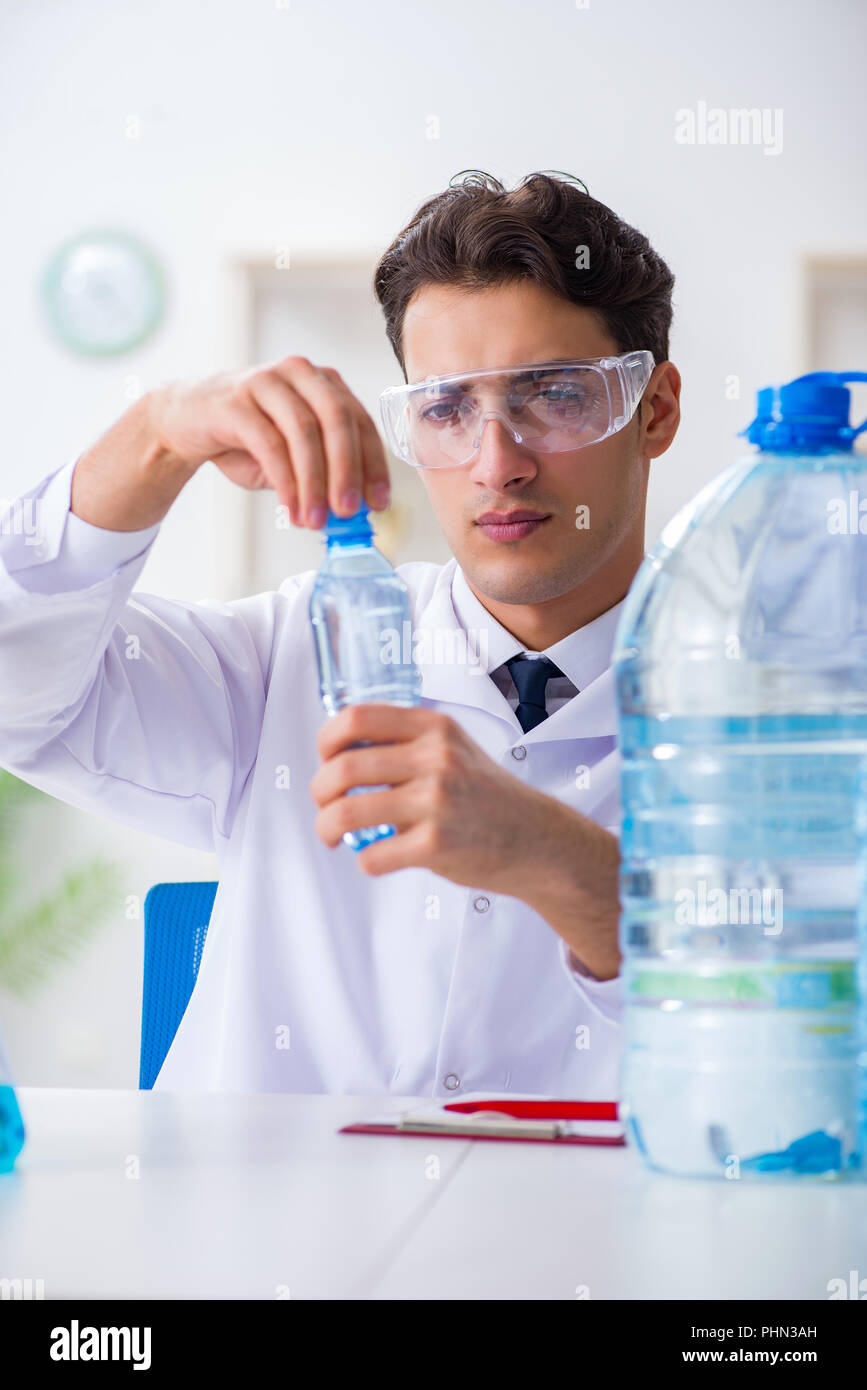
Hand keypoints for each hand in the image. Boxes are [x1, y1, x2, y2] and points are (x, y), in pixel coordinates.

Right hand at [149, 356, 389, 525]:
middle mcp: (300, 374)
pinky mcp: (235, 399)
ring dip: (314, 483)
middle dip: (348, 471)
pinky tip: (290, 508)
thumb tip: (351, 513)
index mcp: (325, 383)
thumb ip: (322, 476)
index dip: (373, 465)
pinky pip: (269, 443)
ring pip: (304, 432)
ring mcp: (267, 381)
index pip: (360, 422)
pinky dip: (285, 481)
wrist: (186, 422)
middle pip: (337, 421)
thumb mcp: (293, 458)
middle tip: (348, 512)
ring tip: (315, 521)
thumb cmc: (247, 439)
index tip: (378, 503)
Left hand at [312, 704, 547, 889]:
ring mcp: (436, 801)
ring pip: (347, 812)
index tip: (324, 758)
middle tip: (323, 804)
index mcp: (433, 727)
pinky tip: (376, 857)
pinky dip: (363, 860)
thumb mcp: (454, 747)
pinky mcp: (437, 845)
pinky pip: (372, 855)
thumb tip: (343, 752)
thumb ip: (407, 742)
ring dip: (327, 827)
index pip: (356, 718)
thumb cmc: (487, 795)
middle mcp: (435, 758)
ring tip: (331, 834)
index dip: (326, 739)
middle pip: (343, 767)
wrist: (536, 838)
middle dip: (319, 791)